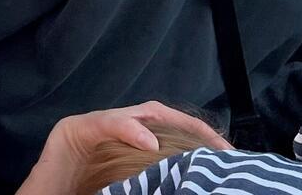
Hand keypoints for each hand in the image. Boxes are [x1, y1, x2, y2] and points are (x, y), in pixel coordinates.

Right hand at [17, 102, 228, 194]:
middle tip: (223, 150)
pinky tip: (149, 142)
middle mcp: (111, 127)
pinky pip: (106, 124)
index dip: (201, 138)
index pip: (169, 129)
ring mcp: (91, 125)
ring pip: (136, 115)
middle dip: (194, 130)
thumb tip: (193, 182)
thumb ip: (155, 180)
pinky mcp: (72, 130)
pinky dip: (130, 130)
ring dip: (169, 126)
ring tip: (197, 145)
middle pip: (159, 115)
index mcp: (126, 143)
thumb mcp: (131, 189)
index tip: (230, 156)